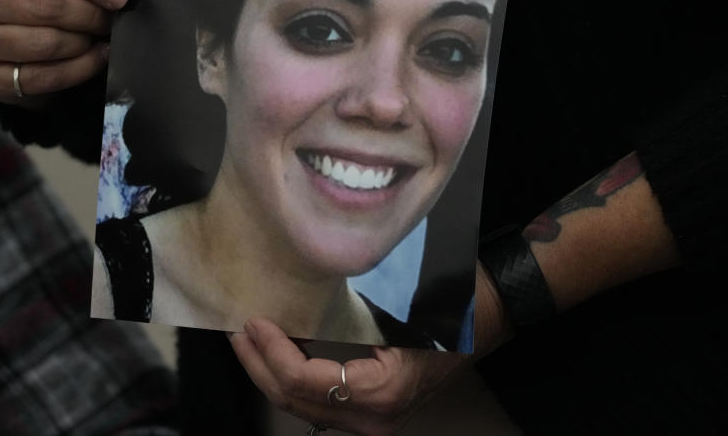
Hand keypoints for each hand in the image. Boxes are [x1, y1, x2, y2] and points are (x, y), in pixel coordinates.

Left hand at [229, 265, 510, 434]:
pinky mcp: (374, 413)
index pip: (304, 381)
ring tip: (249, 342)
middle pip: (296, 401)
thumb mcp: (400, 307)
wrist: (491, 319)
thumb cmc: (451, 305)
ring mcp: (375, 421)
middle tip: (236, 331)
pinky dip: (294, 381)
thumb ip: (349, 321)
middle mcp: (375, 418)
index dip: (271, 354)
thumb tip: (292, 313)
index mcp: (382, 392)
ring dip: (271, 374)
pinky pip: (322, 404)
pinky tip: (280, 355)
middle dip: (259, 366)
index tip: (252, 323)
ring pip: (304, 408)